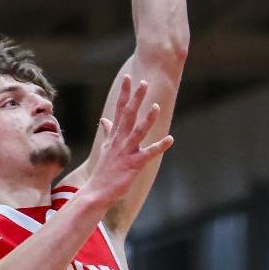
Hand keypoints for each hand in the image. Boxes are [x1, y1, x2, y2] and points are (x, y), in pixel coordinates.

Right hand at [82, 74, 172, 209]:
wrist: (97, 191)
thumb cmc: (105, 170)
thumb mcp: (106, 147)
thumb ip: (108, 131)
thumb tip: (104, 119)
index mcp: (115, 135)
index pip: (119, 109)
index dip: (124, 93)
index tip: (128, 77)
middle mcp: (120, 140)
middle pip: (128, 115)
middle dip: (136, 99)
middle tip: (144, 82)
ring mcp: (126, 152)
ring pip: (138, 132)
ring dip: (147, 119)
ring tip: (156, 106)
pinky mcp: (134, 164)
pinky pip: (149, 154)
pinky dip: (160, 146)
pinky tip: (171, 139)